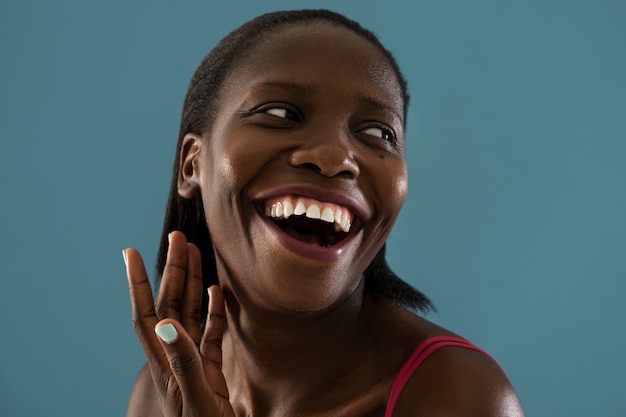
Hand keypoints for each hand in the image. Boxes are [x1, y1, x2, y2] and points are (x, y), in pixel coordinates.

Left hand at [124, 231, 234, 416]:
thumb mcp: (196, 401)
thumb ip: (185, 363)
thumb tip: (168, 324)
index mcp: (166, 362)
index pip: (146, 315)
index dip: (138, 284)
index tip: (131, 253)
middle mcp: (176, 357)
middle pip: (169, 305)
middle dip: (172, 271)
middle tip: (178, 238)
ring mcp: (194, 362)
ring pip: (189, 314)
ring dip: (191, 283)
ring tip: (195, 253)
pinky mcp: (212, 371)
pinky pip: (211, 333)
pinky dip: (214, 311)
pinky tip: (216, 292)